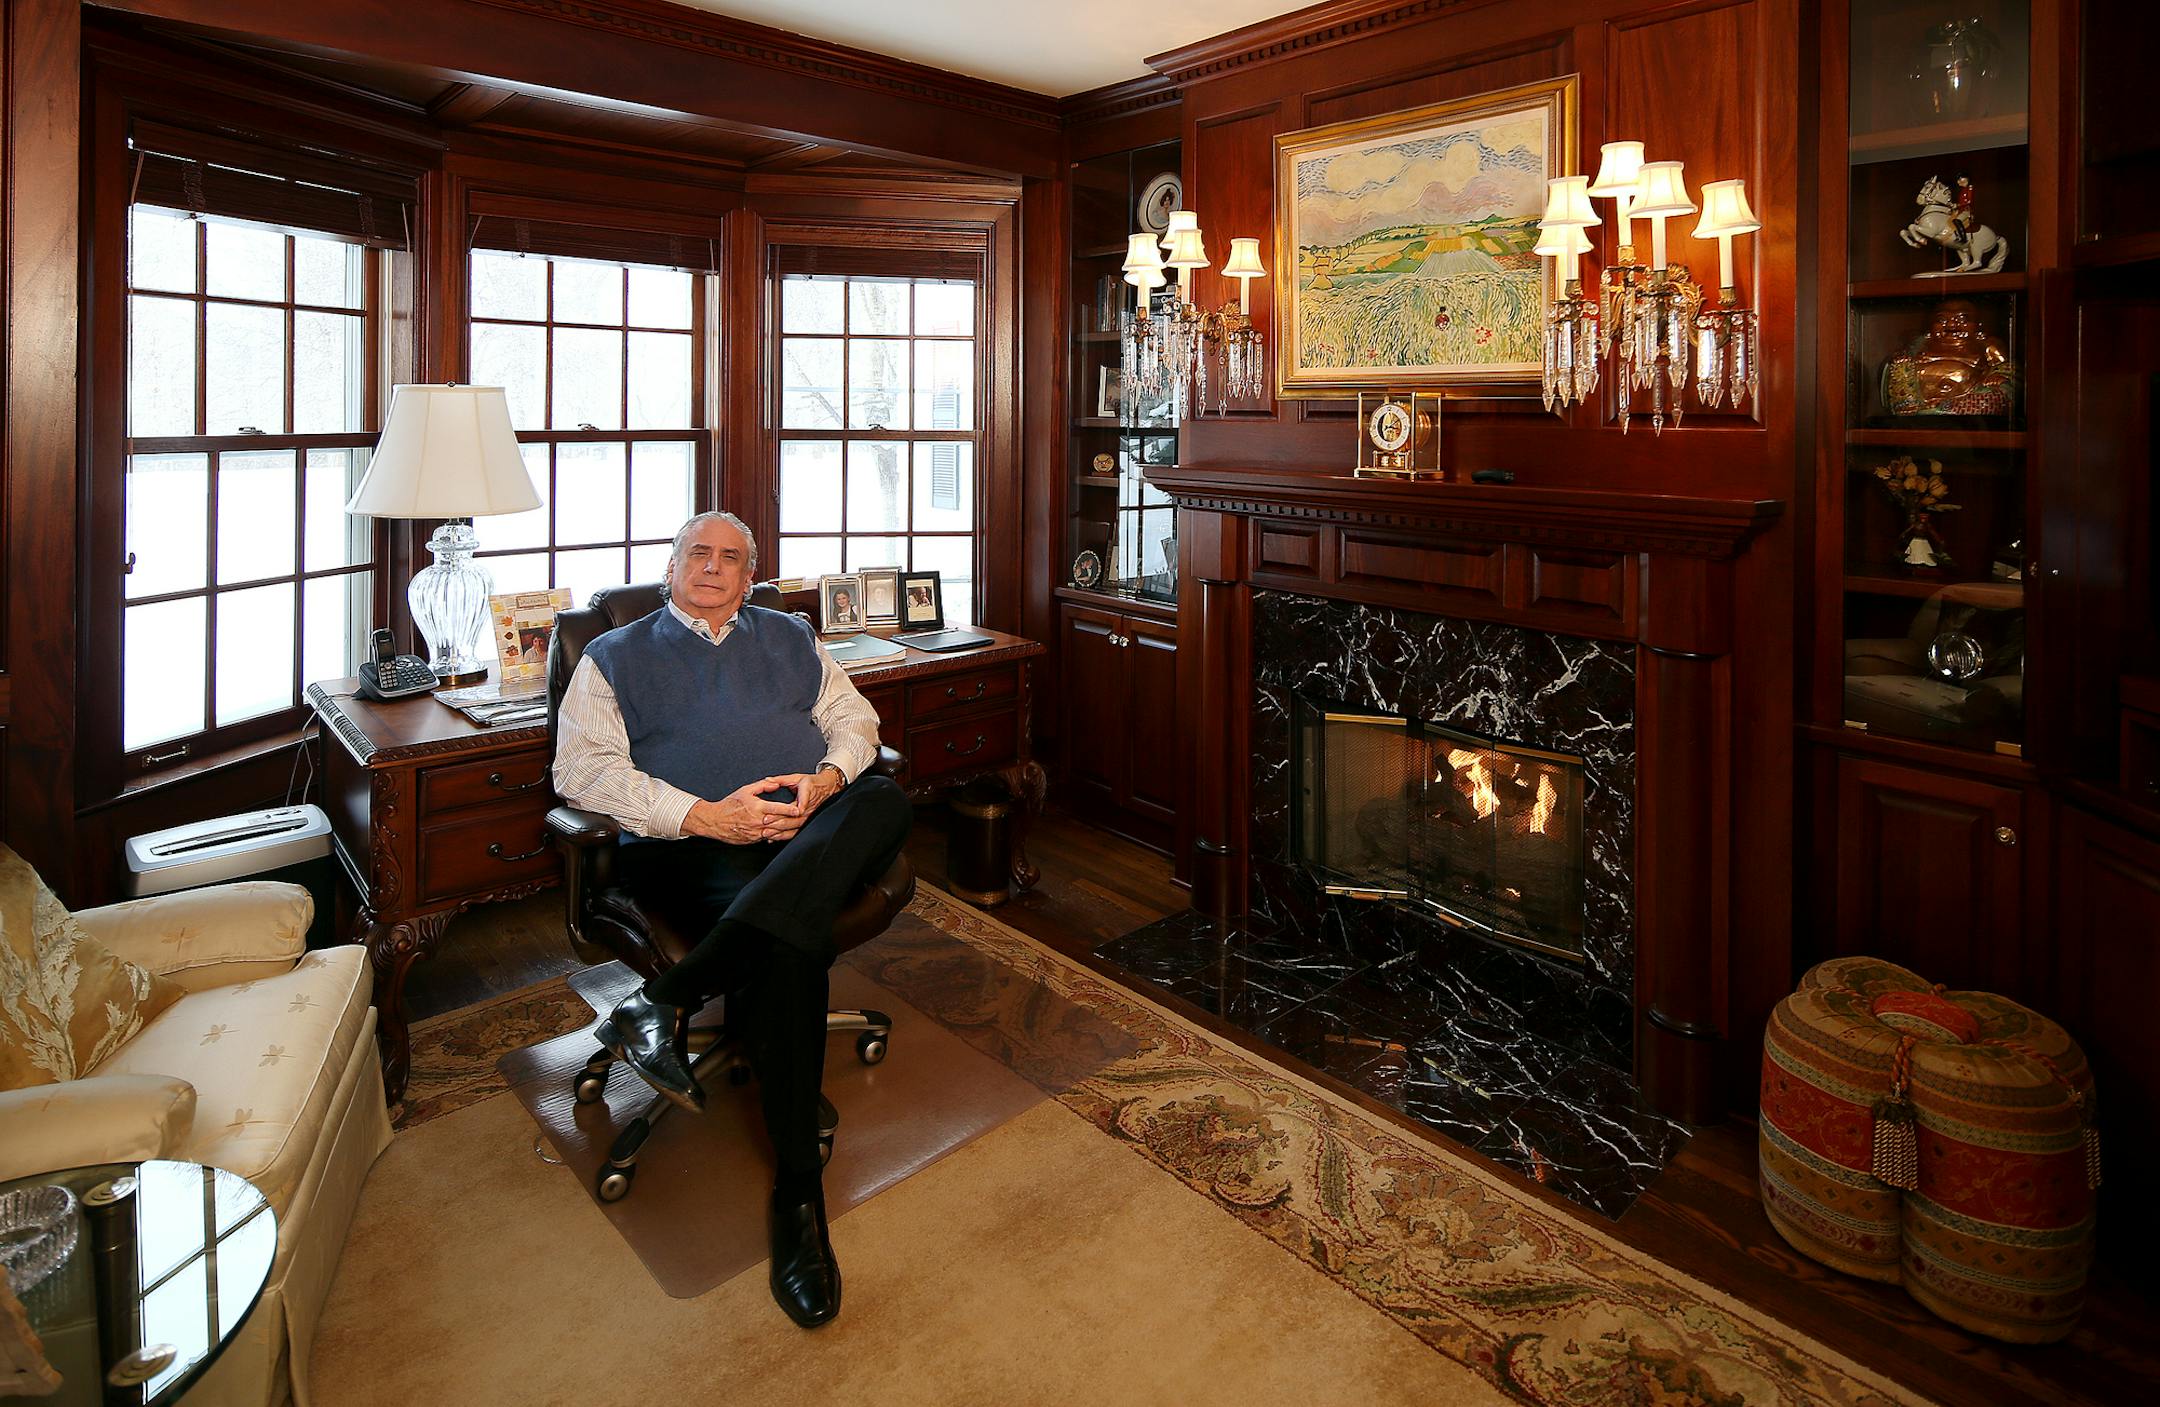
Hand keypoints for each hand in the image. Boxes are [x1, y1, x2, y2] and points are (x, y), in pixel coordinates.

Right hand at [682, 777, 798, 843]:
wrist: (715, 821)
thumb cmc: (729, 805)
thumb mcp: (745, 790)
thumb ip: (762, 786)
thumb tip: (775, 784)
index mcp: (757, 808)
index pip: (778, 809)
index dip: (790, 809)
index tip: (799, 809)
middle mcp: (758, 821)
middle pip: (780, 821)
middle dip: (792, 820)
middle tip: (802, 817)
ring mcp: (756, 832)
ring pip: (776, 832)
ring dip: (786, 830)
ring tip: (795, 826)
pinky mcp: (753, 840)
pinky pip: (768, 838)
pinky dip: (776, 835)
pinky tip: (782, 833)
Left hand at [758, 766, 845, 842]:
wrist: (825, 789)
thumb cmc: (811, 784)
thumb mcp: (797, 777)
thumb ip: (781, 780)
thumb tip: (767, 780)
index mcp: (807, 792)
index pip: (804, 800)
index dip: (798, 806)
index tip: (792, 811)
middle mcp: (809, 806)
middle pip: (796, 816)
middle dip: (780, 820)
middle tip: (766, 820)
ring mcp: (808, 816)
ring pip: (795, 826)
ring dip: (781, 830)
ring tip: (768, 831)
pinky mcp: (806, 822)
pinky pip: (796, 831)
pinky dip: (784, 836)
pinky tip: (774, 838)